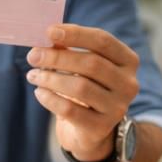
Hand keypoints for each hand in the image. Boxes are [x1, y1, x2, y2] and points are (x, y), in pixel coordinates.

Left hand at [26, 24, 140, 161]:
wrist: (90, 130)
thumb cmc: (85, 88)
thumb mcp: (82, 66)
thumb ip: (68, 49)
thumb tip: (48, 36)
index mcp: (128, 61)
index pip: (103, 41)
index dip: (76, 34)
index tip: (49, 32)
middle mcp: (128, 84)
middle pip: (91, 63)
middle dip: (57, 57)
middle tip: (33, 56)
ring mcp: (117, 107)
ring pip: (80, 87)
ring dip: (50, 78)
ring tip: (33, 75)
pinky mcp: (101, 127)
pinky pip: (70, 110)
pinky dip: (50, 99)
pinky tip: (39, 92)